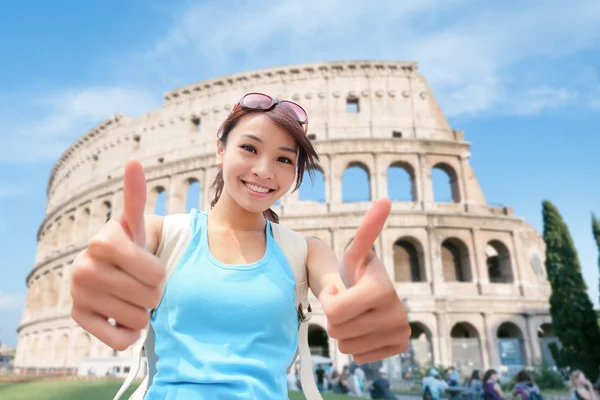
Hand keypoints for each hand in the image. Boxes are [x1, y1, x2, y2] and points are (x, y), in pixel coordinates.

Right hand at [70, 159, 163, 349]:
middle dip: (153, 293)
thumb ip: (136, 195)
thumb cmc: (131, 247)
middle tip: (141, 282)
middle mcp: (82, 268)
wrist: (111, 272)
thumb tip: (134, 161)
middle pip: (150, 297)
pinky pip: (121, 340)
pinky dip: (130, 333)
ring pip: (138, 319)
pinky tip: (121, 315)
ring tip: (130, 295)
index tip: (147, 263)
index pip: (156, 273)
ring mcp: (78, 295)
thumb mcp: (136, 223)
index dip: (159, 272)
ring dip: (142, 311)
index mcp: (102, 241)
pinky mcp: (78, 320)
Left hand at [319, 198, 409, 363]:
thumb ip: (366, 229)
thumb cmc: (358, 273)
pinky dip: (356, 344)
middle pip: (338, 330)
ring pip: (346, 347)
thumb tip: (385, 199)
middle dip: (335, 316)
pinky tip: (365, 328)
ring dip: (344, 331)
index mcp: (384, 290)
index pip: (334, 311)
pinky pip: (359, 357)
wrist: (373, 295)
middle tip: (347, 302)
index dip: (329, 300)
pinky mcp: (398, 349)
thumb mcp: (355, 252)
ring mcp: (401, 334)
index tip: (336, 288)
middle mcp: (398, 315)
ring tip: (356, 315)